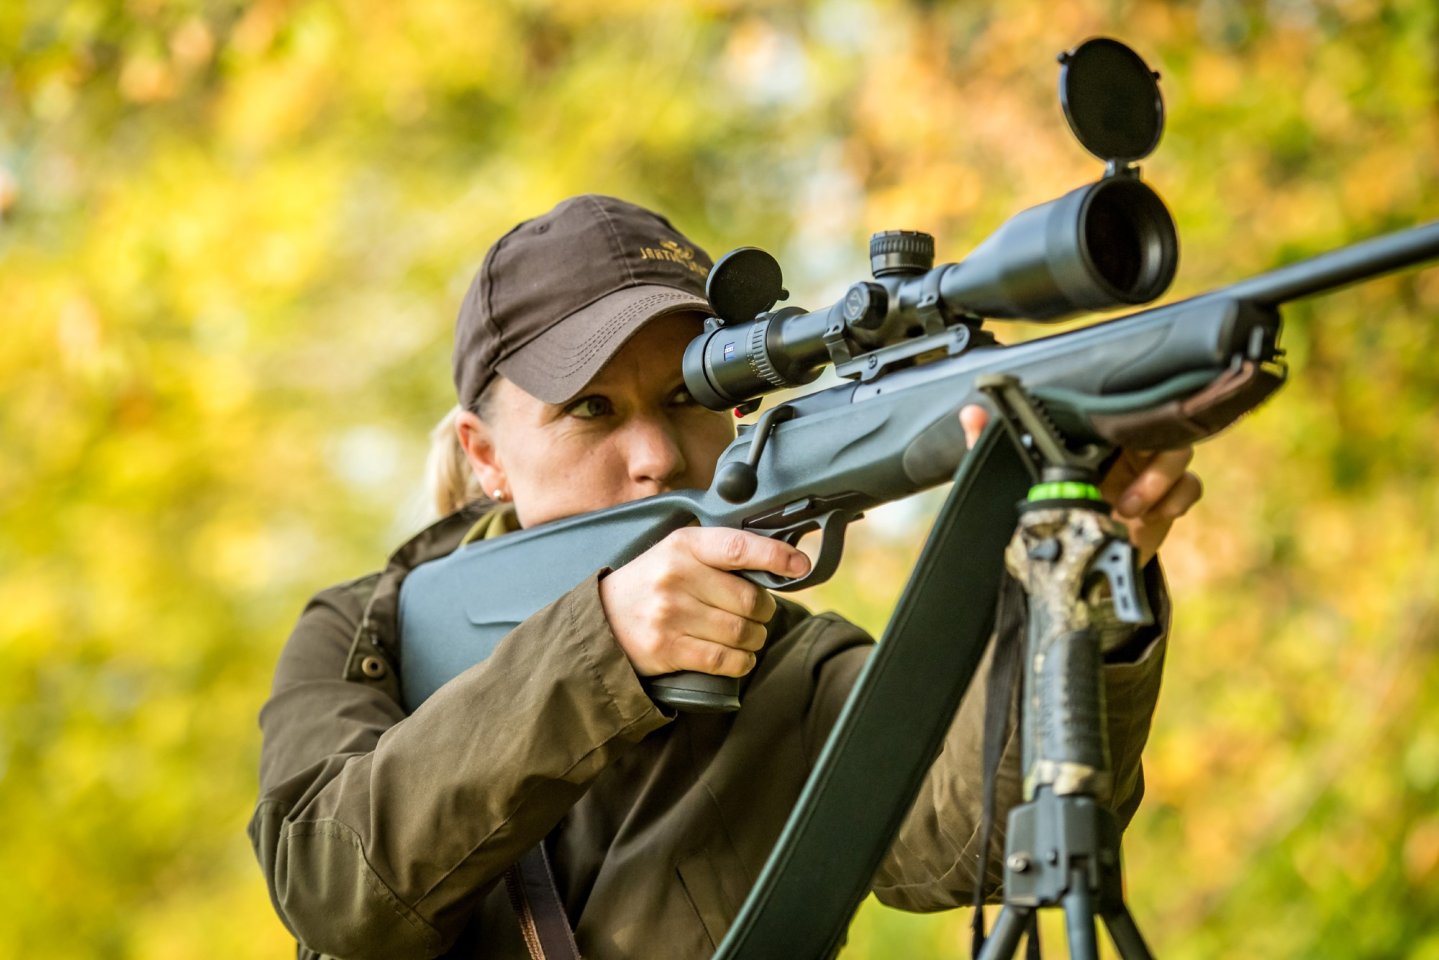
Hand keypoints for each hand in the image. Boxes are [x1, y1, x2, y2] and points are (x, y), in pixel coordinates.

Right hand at [599, 527, 810, 677]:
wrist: (602, 619)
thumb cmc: (652, 582)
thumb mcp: (677, 552)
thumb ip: (721, 554)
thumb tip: (779, 562)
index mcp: (683, 546)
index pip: (739, 547)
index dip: (776, 557)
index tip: (800, 565)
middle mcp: (676, 577)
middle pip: (749, 599)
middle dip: (764, 611)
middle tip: (758, 612)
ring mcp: (670, 614)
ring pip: (741, 632)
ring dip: (755, 638)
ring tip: (748, 635)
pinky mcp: (667, 649)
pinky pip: (725, 659)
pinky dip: (741, 661)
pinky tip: (738, 656)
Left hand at [960, 406, 1201, 564]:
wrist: (1070, 568)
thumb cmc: (1039, 516)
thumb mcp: (1009, 483)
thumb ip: (986, 447)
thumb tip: (970, 412)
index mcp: (1087, 438)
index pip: (1115, 409)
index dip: (1120, 415)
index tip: (1108, 437)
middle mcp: (1119, 449)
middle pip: (1156, 425)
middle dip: (1148, 456)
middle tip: (1122, 495)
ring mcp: (1146, 472)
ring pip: (1178, 452)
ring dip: (1160, 480)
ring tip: (1128, 511)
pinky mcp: (1165, 499)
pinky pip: (1190, 485)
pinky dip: (1177, 498)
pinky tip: (1150, 519)